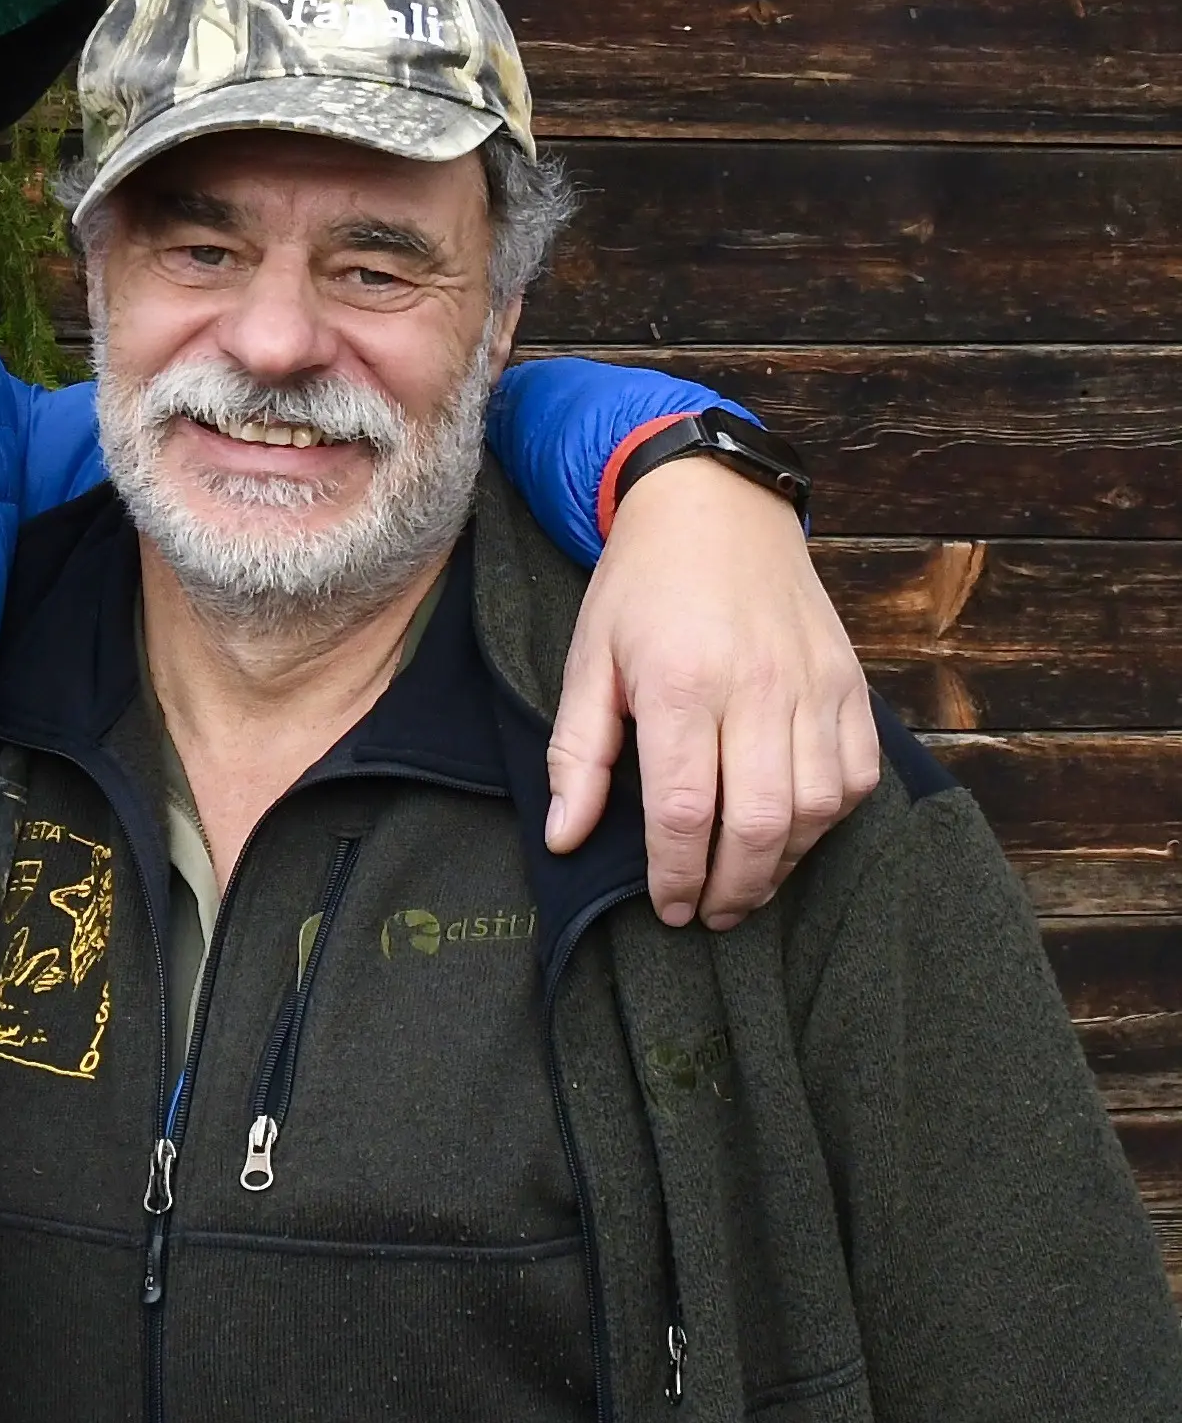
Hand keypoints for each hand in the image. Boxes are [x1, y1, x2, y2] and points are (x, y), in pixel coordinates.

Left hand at [546, 456, 879, 927]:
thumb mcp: (588, 660)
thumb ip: (579, 755)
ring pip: (816, 808)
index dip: (678, 874)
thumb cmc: (641, 587)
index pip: (687, 811)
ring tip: (746, 884)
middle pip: (762, 823)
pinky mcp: (850, 684)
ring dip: (784, 864)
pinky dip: (829, 820)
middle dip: (734, 886)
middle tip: (708, 914)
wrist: (717, 507)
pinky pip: (856, 776)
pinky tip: (793, 834)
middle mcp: (758, 689)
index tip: (667, 908)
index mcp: (681, 685)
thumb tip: (565, 839)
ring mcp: (814, 687)